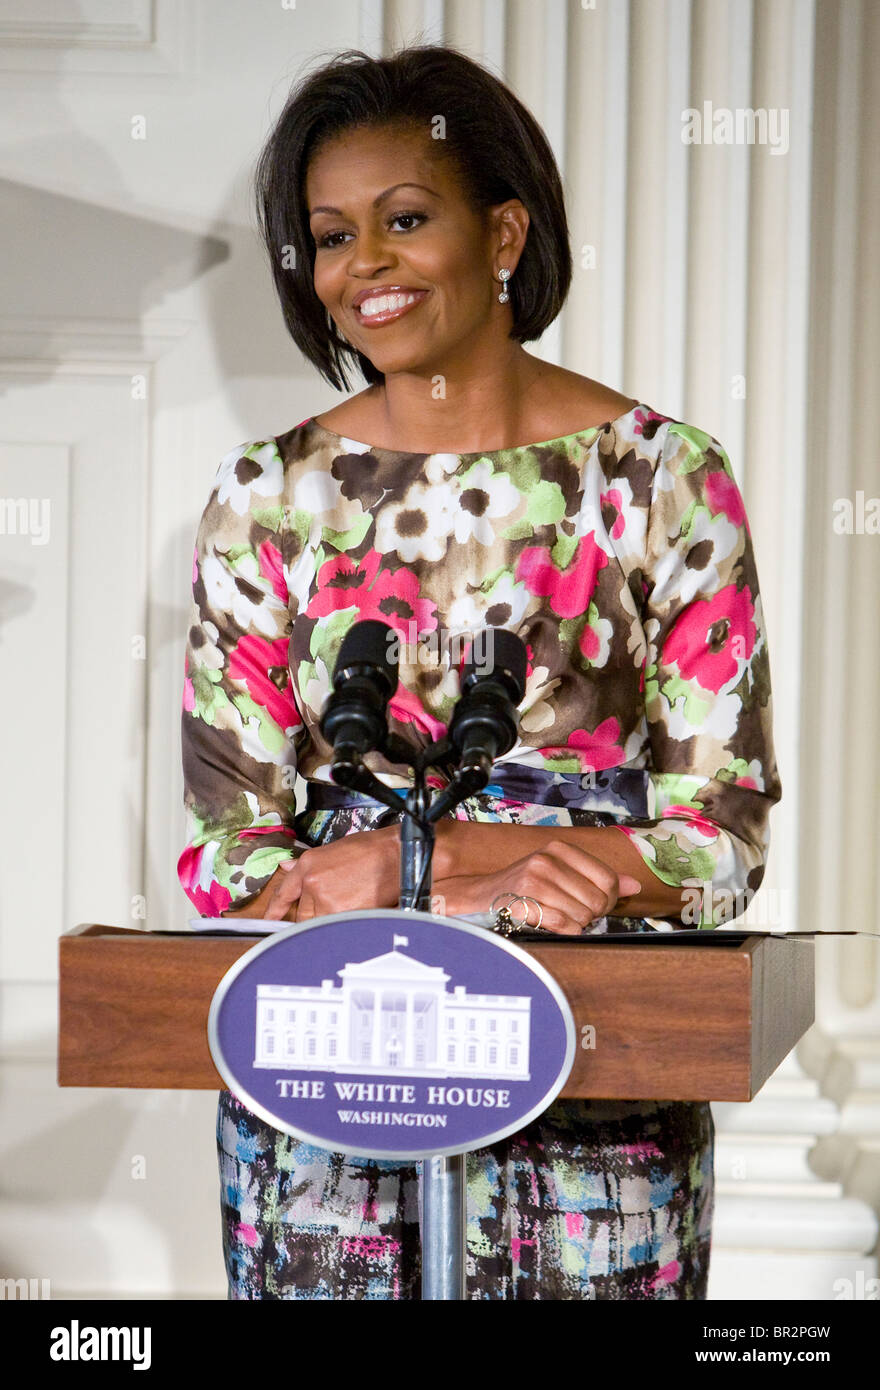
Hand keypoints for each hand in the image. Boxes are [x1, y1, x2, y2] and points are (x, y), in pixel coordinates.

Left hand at [261, 825, 401, 921]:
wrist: (396, 854)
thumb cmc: (371, 849)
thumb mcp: (333, 850)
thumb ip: (309, 865)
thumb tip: (288, 868)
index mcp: (308, 865)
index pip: (284, 892)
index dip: (275, 910)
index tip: (269, 920)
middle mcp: (313, 883)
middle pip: (302, 914)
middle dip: (314, 915)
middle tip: (333, 907)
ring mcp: (327, 900)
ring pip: (319, 923)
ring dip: (330, 920)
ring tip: (350, 905)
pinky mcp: (343, 914)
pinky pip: (336, 927)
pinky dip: (344, 925)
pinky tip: (357, 911)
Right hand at [430, 837, 641, 935]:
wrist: (485, 896)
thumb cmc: (528, 886)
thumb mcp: (563, 872)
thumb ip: (599, 877)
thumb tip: (634, 886)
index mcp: (560, 848)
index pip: (607, 879)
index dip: (608, 899)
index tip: (597, 904)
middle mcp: (547, 860)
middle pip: (597, 900)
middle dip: (592, 914)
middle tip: (578, 913)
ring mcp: (533, 881)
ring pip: (582, 915)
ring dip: (577, 923)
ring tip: (561, 916)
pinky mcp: (524, 903)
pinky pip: (564, 926)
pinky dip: (565, 930)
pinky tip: (553, 923)